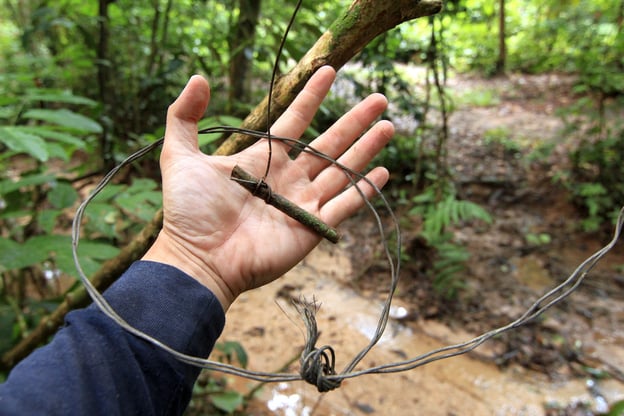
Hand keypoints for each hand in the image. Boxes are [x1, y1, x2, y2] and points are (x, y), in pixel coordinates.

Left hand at [142, 66, 393, 309]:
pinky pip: (344, 206)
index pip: (294, 121)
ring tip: (388, 125)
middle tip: (378, 99)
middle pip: (329, 143)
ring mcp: (302, 203)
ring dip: (366, 148)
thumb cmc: (189, 212)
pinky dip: (364, 190)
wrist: (200, 258)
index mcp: (262, 159)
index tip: (329, 71)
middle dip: (354, 120)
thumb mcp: (179, 156)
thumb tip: (198, 79)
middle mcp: (287, 178)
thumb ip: (184, 116)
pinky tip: (383, 172)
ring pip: (342, 170)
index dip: (312, 96)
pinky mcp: (312, 228)